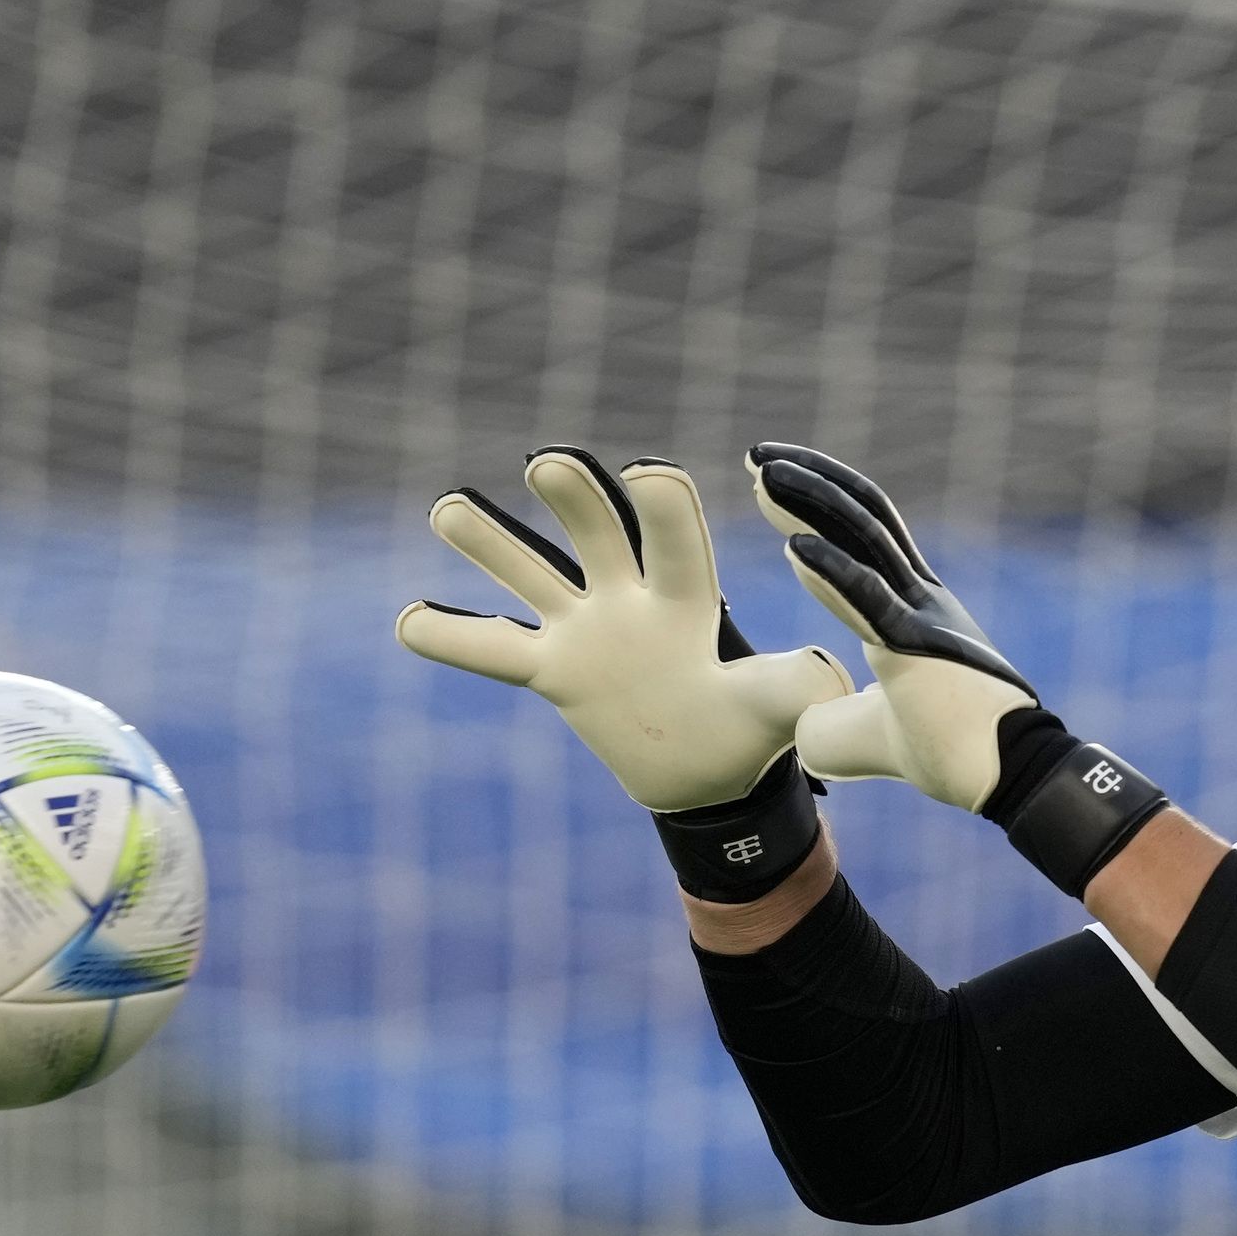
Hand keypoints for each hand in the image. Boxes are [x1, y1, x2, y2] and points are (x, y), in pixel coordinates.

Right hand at [397, 447, 851, 815]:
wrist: (708, 773)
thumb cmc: (749, 729)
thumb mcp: (778, 710)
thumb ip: (795, 688)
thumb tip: (828, 676)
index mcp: (688, 602)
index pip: (676, 545)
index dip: (665, 508)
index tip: (648, 472)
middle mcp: (630, 600)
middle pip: (597, 535)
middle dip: (575, 498)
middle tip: (549, 462)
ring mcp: (585, 631)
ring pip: (530, 575)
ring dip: (490, 543)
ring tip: (448, 507)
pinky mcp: (554, 671)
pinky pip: (495, 651)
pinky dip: (453, 638)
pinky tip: (408, 619)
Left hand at [747, 442, 1039, 812]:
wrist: (1006, 778)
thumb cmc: (952, 754)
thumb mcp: (871, 738)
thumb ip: (834, 724)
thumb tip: (799, 734)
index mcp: (911, 608)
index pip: (861, 537)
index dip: (815, 504)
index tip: (767, 480)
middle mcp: (919, 597)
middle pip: (859, 518)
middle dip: (808, 482)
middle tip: (758, 454)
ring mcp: (921, 616)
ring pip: (863, 541)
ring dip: (811, 503)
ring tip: (764, 472)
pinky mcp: (918, 649)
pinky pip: (870, 600)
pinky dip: (830, 570)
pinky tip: (792, 544)